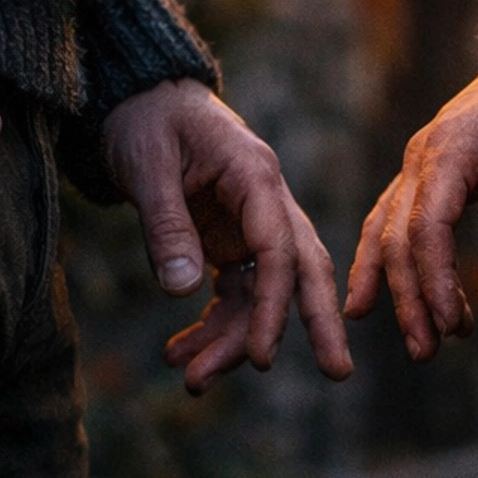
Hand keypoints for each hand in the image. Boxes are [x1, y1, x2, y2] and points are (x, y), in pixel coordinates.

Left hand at [102, 80, 351, 394]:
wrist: (138, 97)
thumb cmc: (145, 119)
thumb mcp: (146, 164)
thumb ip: (165, 224)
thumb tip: (181, 290)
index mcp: (255, 175)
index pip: (278, 249)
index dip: (273, 307)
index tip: (261, 357)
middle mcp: (264, 204)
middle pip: (301, 271)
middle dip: (317, 324)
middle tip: (338, 373)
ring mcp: (249, 225)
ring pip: (259, 293)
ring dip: (232, 340)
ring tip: (191, 381)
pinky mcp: (228, 241)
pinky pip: (230, 292)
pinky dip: (209, 326)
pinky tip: (179, 354)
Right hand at [346, 35, 477, 361]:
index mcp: (450, 149)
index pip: (427, 226)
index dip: (433, 279)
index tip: (448, 323)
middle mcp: (422, 156)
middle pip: (400, 237)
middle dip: (411, 297)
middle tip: (428, 351)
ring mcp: (420, 163)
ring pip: (390, 232)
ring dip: (397, 288)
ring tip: (420, 343)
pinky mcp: (430, 173)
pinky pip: (397, 222)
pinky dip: (387, 261)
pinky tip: (383, 301)